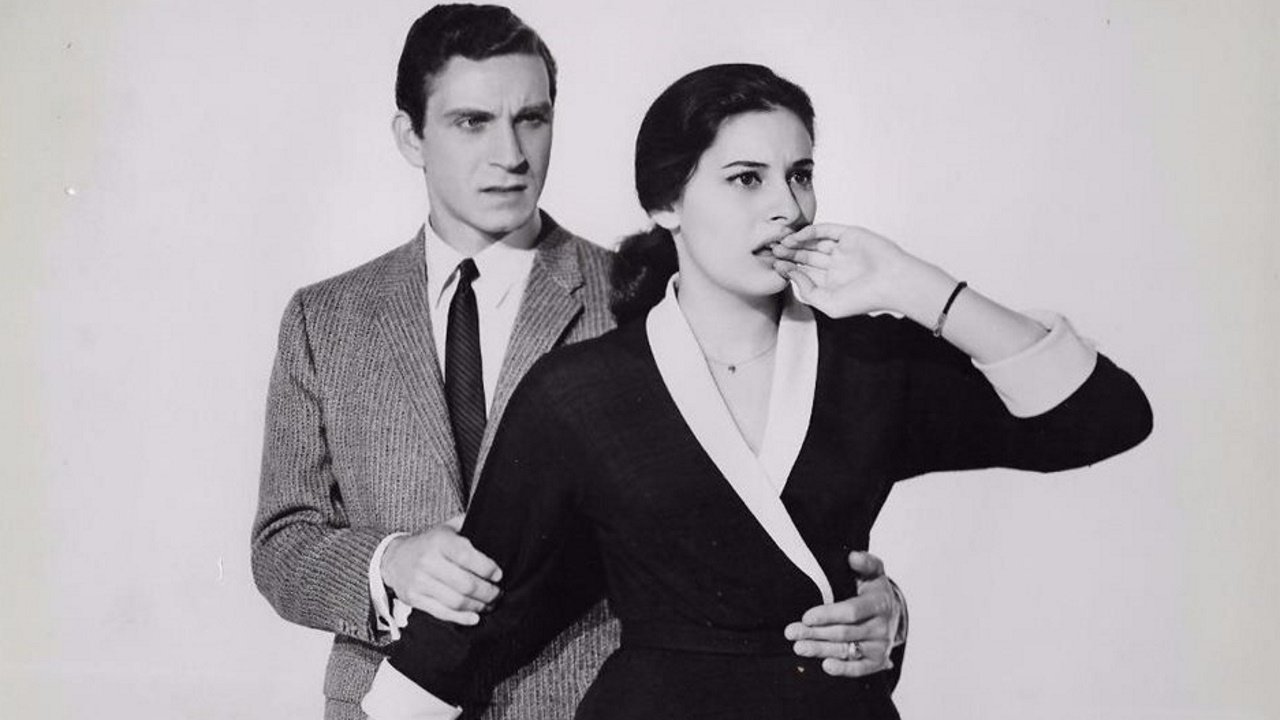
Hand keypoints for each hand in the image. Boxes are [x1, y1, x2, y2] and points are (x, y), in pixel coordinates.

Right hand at [380, 515, 502, 624]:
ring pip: (456, 601)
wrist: (394, 558)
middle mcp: (428, 561)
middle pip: (466, 584)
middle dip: (488, 592)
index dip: (488, 569)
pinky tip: (475, 617)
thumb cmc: (430, 543)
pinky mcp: (414, 598)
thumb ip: (469, 525)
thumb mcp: (447, 528)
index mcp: (439, 541)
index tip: (499, 575)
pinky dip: (461, 618)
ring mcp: (419, 582)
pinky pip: (442, 613)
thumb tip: (496, 526)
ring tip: (489, 605)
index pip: (468, 557)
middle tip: (498, 594)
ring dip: (478, 606)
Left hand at [772, 223, 950, 321]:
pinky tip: (796, 237)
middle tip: (770, 251)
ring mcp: (843, 249)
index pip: (805, 273)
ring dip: (796, 243)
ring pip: (813, 243)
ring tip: (779, 244)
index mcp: (833, 282)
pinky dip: (809, 232)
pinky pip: (825, 230)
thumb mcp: (829, 304)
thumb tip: (791, 275)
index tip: (773, 266)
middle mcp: (836, 265)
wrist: (892, 282)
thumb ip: (807, 292)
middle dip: (788, 254)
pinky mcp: (849, 235)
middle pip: (806, 256)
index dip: (788, 269)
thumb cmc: (865, 298)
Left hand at [784, 551, 901, 676]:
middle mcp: (882, 627)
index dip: (828, 615)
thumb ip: (864, 562)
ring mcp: (880, 646)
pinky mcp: (877, 661)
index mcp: (879, 603)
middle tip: (792, 632)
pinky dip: (843, 669)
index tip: (806, 616)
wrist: (892, 613)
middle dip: (815, 633)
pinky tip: (825, 665)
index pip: (852, 611)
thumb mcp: (873, 572)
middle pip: (844, 633)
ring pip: (847, 651)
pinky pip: (859, 669)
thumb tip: (852, 556)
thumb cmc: (873, 589)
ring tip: (799, 647)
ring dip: (821, 650)